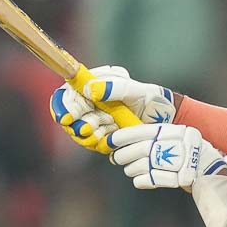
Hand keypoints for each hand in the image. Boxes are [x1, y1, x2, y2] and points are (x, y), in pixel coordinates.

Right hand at [49, 66, 175, 153]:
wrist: (163, 117)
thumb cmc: (148, 97)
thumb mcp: (134, 89)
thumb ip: (113, 88)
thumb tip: (90, 89)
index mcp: (93, 84)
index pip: (67, 95)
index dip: (63, 106)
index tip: (68, 118)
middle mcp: (90, 102)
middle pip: (69, 116)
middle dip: (78, 124)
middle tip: (91, 128)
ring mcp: (94, 119)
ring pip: (79, 131)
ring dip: (89, 134)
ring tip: (105, 131)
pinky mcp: (101, 134)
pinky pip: (92, 142)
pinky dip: (99, 141)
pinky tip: (109, 138)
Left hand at [108, 124, 226, 190]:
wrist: (210, 170)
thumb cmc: (188, 151)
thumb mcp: (175, 135)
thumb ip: (156, 136)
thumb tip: (126, 138)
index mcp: (170, 132)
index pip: (141, 132)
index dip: (122, 137)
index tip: (110, 140)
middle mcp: (172, 145)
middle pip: (138, 150)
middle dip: (122, 155)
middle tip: (115, 158)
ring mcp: (174, 163)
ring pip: (140, 165)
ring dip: (130, 168)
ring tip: (129, 168)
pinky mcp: (174, 179)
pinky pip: (147, 180)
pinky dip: (140, 180)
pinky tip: (139, 178)